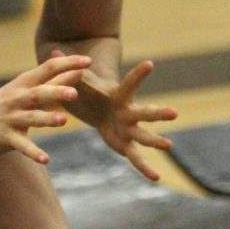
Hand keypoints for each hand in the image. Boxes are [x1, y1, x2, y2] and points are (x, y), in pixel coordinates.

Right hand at [0, 54, 91, 164]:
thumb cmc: (3, 105)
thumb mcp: (24, 90)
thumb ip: (53, 82)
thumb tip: (79, 71)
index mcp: (24, 84)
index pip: (47, 69)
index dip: (67, 64)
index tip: (88, 61)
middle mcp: (17, 99)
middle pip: (38, 93)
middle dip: (56, 92)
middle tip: (74, 93)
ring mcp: (10, 118)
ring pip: (31, 118)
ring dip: (47, 119)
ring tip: (63, 120)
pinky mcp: (5, 138)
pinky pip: (21, 146)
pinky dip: (33, 152)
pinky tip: (46, 159)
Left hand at [64, 52, 176, 180]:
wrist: (93, 106)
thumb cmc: (87, 91)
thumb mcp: (77, 81)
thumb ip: (69, 70)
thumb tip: (54, 50)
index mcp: (118, 95)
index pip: (129, 83)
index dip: (138, 74)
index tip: (150, 64)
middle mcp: (128, 111)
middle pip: (144, 112)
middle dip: (157, 113)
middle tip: (174, 113)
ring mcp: (129, 128)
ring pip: (144, 135)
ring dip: (155, 140)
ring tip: (169, 145)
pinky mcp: (125, 143)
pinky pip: (136, 157)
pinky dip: (145, 167)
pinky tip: (156, 178)